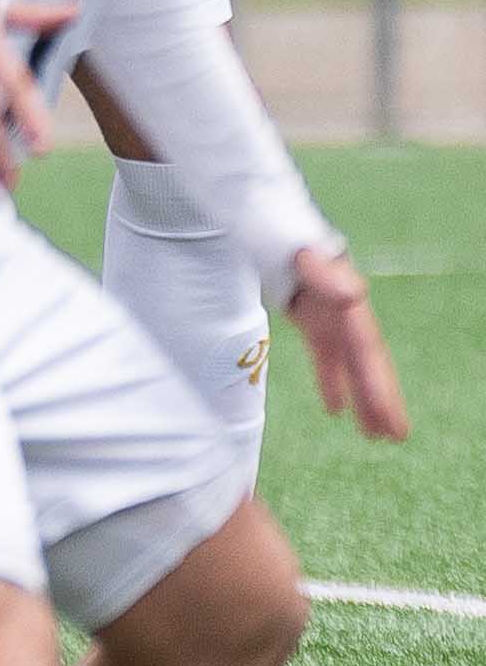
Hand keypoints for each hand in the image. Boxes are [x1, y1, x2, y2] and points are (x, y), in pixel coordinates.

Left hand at [284, 248, 411, 440]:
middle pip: (368, 366)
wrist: (267, 228)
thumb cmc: (291, 241)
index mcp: (350, 308)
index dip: (379, 388)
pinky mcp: (313, 322)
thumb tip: (354, 293)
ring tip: (376, 436)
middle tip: (397, 437)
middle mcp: (346, 318)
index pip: (367, 355)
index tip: (390, 419)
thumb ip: (327, 275)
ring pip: (352, 368)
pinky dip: (332, 384)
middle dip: (383, 401)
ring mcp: (331, 322)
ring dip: (364, 400)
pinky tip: (335, 412)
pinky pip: (327, 359)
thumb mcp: (308, 256)